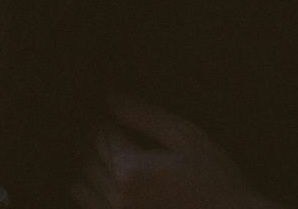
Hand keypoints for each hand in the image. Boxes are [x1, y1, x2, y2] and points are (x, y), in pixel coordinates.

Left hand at [70, 95, 272, 208]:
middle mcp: (117, 194)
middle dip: (98, 141)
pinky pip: (90, 205)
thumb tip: (113, 99)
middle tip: (111, 132)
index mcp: (131, 168)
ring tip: (110, 156)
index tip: (112, 116)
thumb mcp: (186, 137)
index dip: (106, 122)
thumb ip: (146, 117)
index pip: (103, 135)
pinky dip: (92, 191)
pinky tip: (111, 182)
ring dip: (91, 166)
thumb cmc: (213, 176)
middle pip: (90, 158)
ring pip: (83, 184)